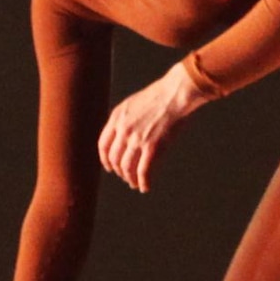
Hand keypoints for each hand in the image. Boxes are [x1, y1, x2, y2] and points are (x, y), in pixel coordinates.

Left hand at [95, 61, 201, 190]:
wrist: (176, 93)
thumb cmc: (160, 96)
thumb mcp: (133, 103)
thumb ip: (125, 120)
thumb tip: (123, 137)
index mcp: (116, 117)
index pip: (103, 145)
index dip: (105, 159)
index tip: (110, 167)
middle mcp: (123, 129)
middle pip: (115, 158)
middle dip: (119, 171)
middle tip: (126, 177)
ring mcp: (137, 139)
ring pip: (127, 168)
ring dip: (130, 179)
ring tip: (135, 184)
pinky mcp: (152, 147)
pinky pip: (143, 171)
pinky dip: (143, 182)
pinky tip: (146, 187)